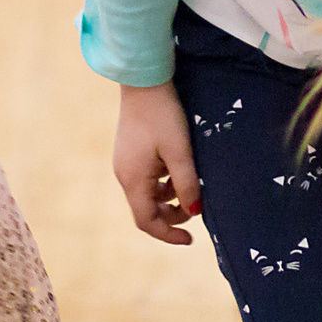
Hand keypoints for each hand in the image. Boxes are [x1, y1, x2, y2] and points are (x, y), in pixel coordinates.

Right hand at [113, 81, 202, 244]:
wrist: (143, 81)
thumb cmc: (162, 115)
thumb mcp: (179, 151)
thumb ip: (187, 183)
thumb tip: (194, 212)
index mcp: (133, 179)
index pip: (147, 221)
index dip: (168, 235)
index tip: (190, 239)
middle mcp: (124, 175)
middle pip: (146, 209)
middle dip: (171, 215)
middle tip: (196, 206)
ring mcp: (125, 162)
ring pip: (147, 193)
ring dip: (168, 197)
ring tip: (190, 183)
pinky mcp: (129, 151)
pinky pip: (146, 178)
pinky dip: (162, 182)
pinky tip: (177, 167)